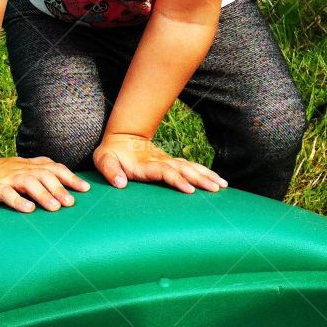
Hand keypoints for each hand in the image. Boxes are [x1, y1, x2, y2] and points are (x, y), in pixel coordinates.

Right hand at [0, 155, 90, 212]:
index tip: (85, 189)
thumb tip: (68, 182)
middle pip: (44, 176)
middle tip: (71, 203)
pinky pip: (7, 194)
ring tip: (55, 207)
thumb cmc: (4, 174)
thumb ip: (43, 172)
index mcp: (32, 166)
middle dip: (59, 189)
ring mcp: (9, 179)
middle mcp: (23, 170)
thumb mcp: (26, 169)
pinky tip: (28, 209)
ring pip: (29, 184)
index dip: (71, 177)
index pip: (55, 168)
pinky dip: (18, 201)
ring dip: (43, 195)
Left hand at [92, 132, 228, 193]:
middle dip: (200, 179)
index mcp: (146, 164)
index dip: (177, 180)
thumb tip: (120, 184)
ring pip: (191, 167)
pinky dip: (206, 173)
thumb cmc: (111, 153)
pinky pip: (192, 167)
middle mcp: (161, 162)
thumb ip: (110, 171)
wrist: (122, 137)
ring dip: (206, 175)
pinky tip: (218, 180)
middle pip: (183, 169)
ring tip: (222, 185)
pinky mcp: (172, 163)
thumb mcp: (103, 160)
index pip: (165, 172)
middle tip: (215, 189)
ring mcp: (168, 161)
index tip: (189, 190)